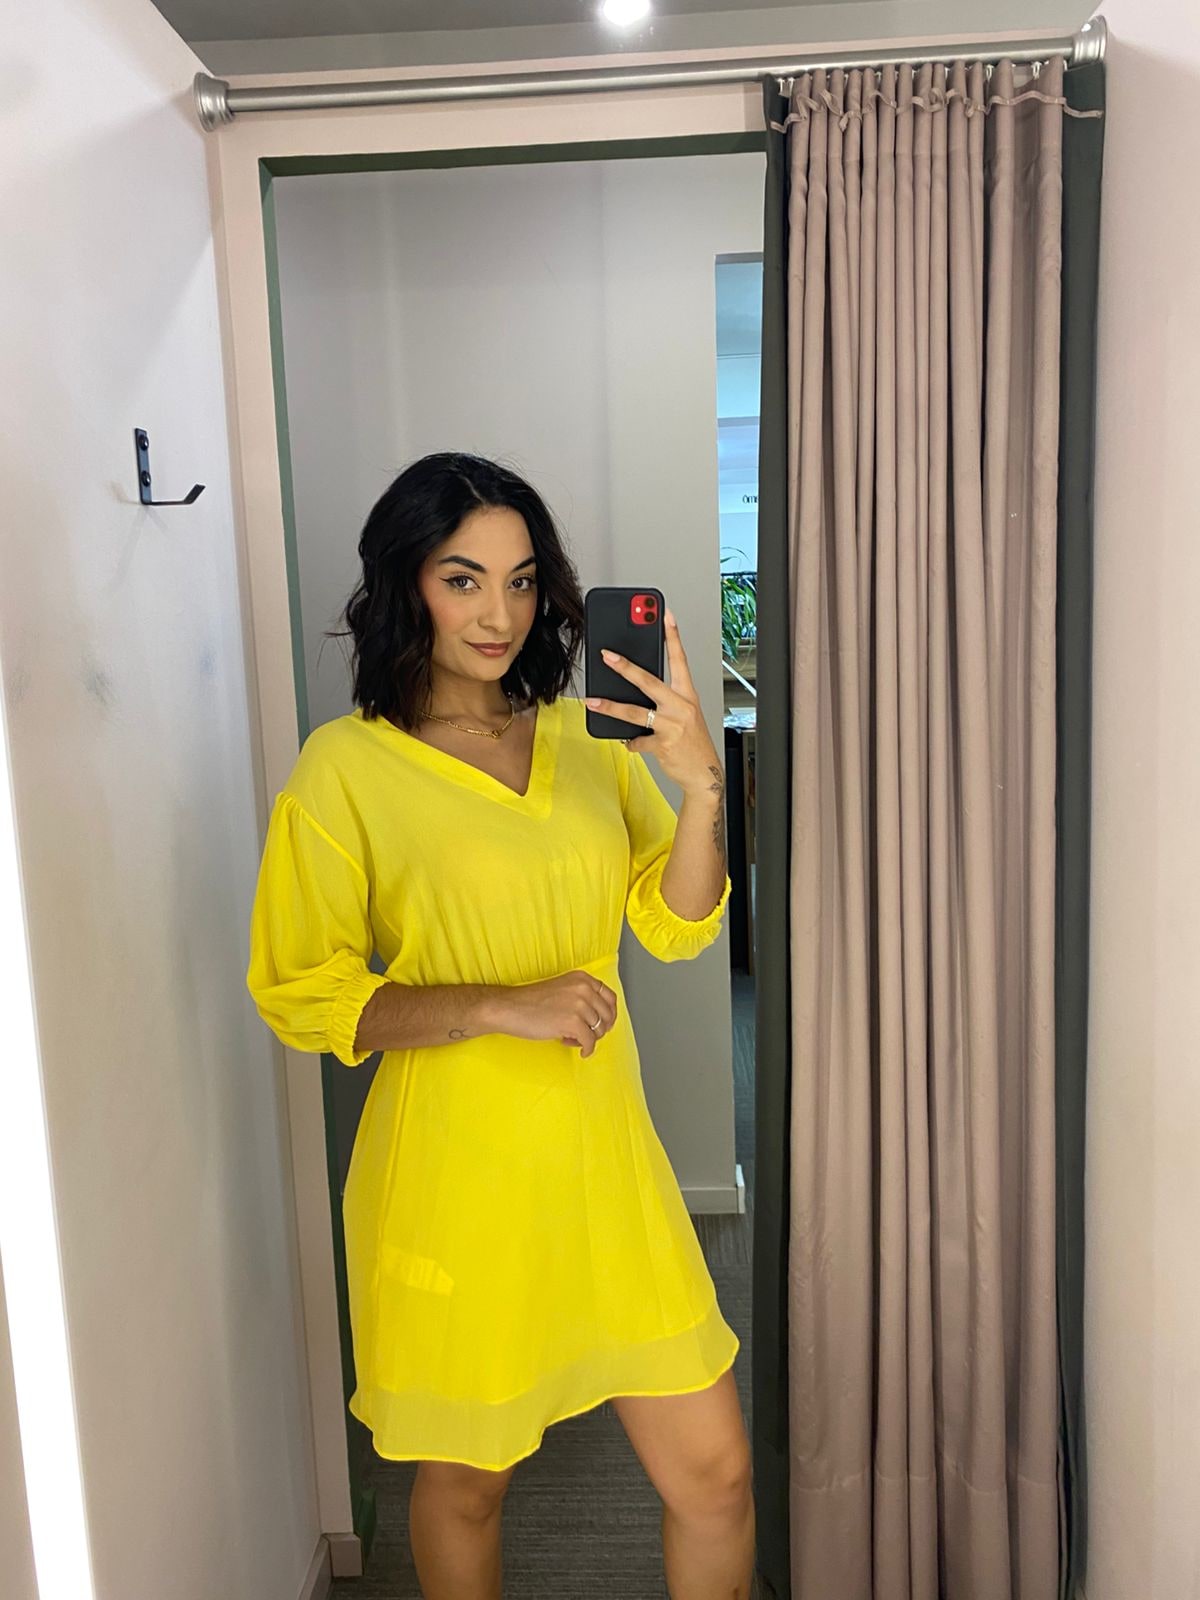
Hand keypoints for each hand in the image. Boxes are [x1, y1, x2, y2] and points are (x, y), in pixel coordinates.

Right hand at [496, 971, 618, 1057]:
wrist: (509, 1007)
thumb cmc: (530, 1002)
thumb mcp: (562, 989)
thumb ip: (581, 997)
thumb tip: (600, 1018)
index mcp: (582, 978)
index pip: (610, 997)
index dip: (610, 1014)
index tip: (606, 1023)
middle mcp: (583, 988)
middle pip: (607, 1016)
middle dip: (599, 1029)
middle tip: (587, 1035)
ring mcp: (579, 1004)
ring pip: (599, 1030)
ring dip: (587, 1038)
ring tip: (571, 1038)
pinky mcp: (573, 1022)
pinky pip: (590, 1042)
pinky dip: (587, 1049)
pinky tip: (580, 1051)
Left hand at [584, 607, 721, 796]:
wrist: (704, 774)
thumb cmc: (693, 742)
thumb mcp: (686, 714)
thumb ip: (665, 700)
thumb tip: (636, 689)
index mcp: (687, 695)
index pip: (679, 659)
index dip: (673, 636)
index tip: (665, 615)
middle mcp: (681, 706)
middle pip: (648, 680)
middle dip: (625, 666)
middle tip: (607, 655)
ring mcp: (672, 725)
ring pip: (634, 711)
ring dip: (610, 706)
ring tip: (593, 702)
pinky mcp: (663, 744)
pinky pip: (636, 740)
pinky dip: (630, 741)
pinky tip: (630, 742)